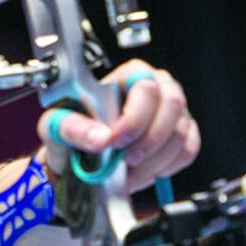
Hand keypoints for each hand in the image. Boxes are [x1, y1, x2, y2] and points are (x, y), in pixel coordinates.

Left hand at [35, 59, 200, 193]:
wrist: (80, 158)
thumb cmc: (71, 133)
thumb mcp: (58, 126)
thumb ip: (73, 127)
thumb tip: (100, 137)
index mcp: (127, 76)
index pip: (145, 86)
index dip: (135, 118)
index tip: (116, 142)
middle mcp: (156, 86)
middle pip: (173, 105)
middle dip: (149, 141)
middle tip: (125, 160)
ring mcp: (172, 111)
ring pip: (180, 132)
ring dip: (153, 160)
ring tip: (128, 169)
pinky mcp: (183, 133)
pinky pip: (187, 150)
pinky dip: (166, 166)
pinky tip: (145, 169)